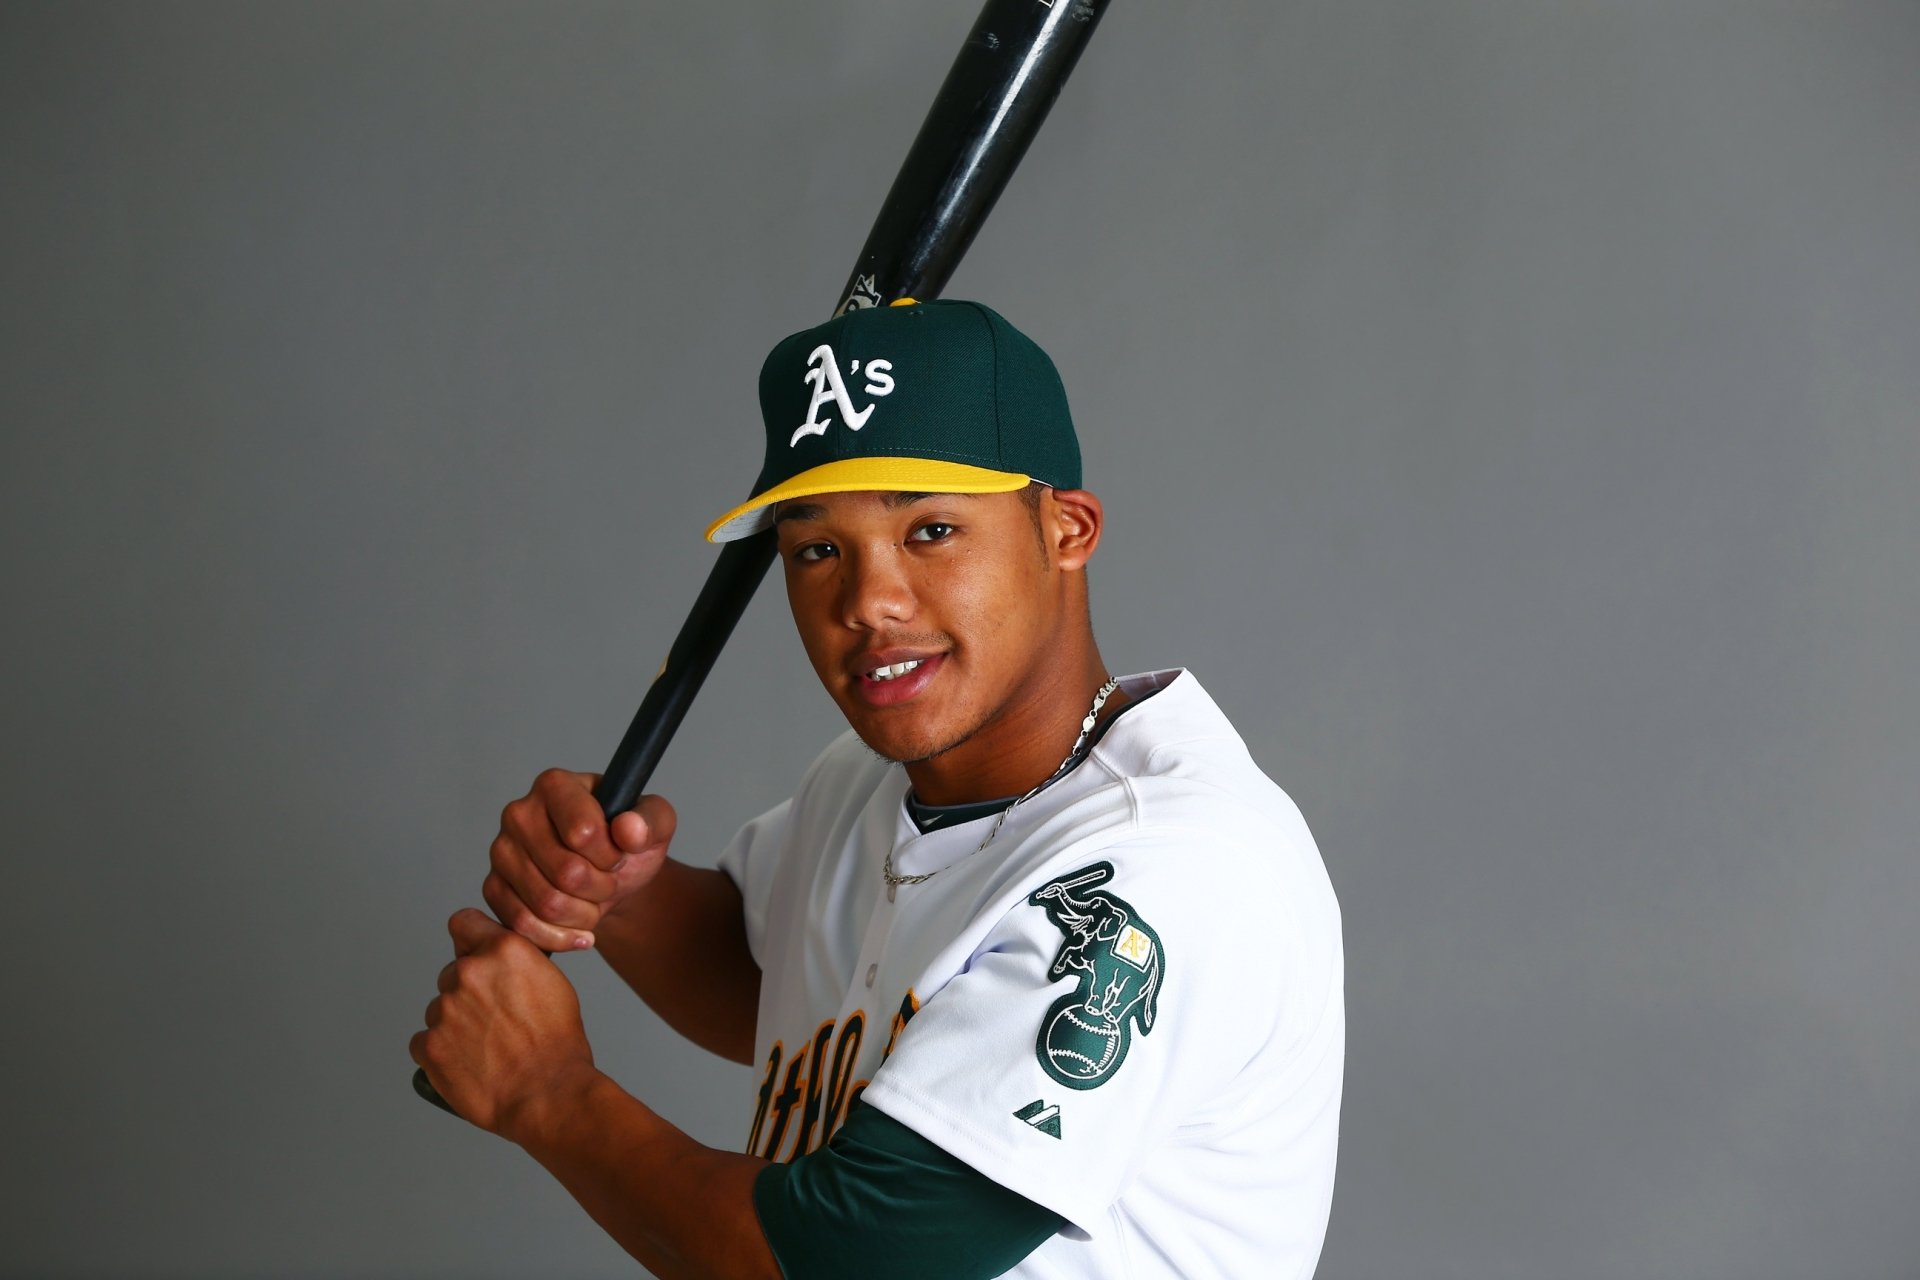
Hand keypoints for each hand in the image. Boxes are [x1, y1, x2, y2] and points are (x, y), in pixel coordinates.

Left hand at [409, 908, 599, 1138]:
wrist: (547, 1094)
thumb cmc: (558, 1045)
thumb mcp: (552, 983)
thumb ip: (519, 962)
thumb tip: (500, 959)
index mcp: (504, 950)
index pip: (463, 922)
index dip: (469, 940)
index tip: (473, 954)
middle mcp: (469, 972)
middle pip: (453, 973)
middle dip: (467, 992)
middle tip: (494, 1020)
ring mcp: (444, 1009)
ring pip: (440, 1009)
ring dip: (455, 1024)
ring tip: (487, 1048)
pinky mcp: (428, 1045)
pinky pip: (424, 1041)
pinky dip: (440, 1052)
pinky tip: (468, 1063)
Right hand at [483, 769, 676, 951]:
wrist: (609, 878)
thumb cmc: (627, 844)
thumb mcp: (656, 825)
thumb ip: (652, 820)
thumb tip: (629, 828)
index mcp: (556, 785)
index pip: (583, 832)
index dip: (610, 856)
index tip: (618, 855)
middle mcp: (519, 813)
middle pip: (565, 872)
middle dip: (601, 888)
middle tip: (610, 883)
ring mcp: (501, 851)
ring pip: (546, 902)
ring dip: (583, 914)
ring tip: (596, 902)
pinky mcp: (493, 887)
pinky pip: (522, 925)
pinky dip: (559, 936)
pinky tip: (580, 930)